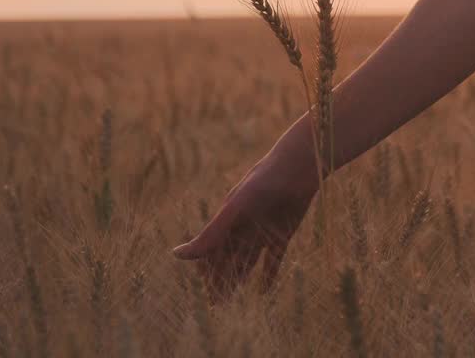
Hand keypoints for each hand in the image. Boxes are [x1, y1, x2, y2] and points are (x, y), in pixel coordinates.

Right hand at [172, 141, 318, 298]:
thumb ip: (211, 234)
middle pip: (228, 260)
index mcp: (227, 221)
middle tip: (214, 306)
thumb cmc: (262, 182)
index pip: (211, 252)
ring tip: (230, 302)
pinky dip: (268, 275)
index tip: (201, 294)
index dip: (206, 272)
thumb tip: (176, 255)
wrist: (297, 168)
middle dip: (220, 281)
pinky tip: (263, 291)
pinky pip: (274, 259)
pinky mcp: (283, 234)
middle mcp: (243, 228)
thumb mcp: (235, 209)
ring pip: (247, 262)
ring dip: (239, 280)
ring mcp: (263, 232)